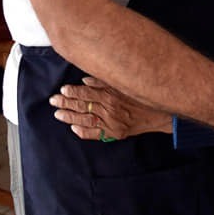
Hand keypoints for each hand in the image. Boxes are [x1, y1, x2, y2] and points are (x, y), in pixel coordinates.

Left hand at [50, 77, 171, 139]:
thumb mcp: (124, 84)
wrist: (160, 114)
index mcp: (111, 94)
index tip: (62, 89)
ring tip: (58, 114)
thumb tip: (85, 80)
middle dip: (66, 102)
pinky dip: (84, 132)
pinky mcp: (115, 133)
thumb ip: (104, 81)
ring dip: (70, 116)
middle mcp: (109, 108)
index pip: (86, 92)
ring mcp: (111, 122)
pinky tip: (74, 129)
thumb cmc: (142, 97)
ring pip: (86, 119)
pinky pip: (96, 134)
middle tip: (53, 101)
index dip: (73, 91)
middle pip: (83, 105)